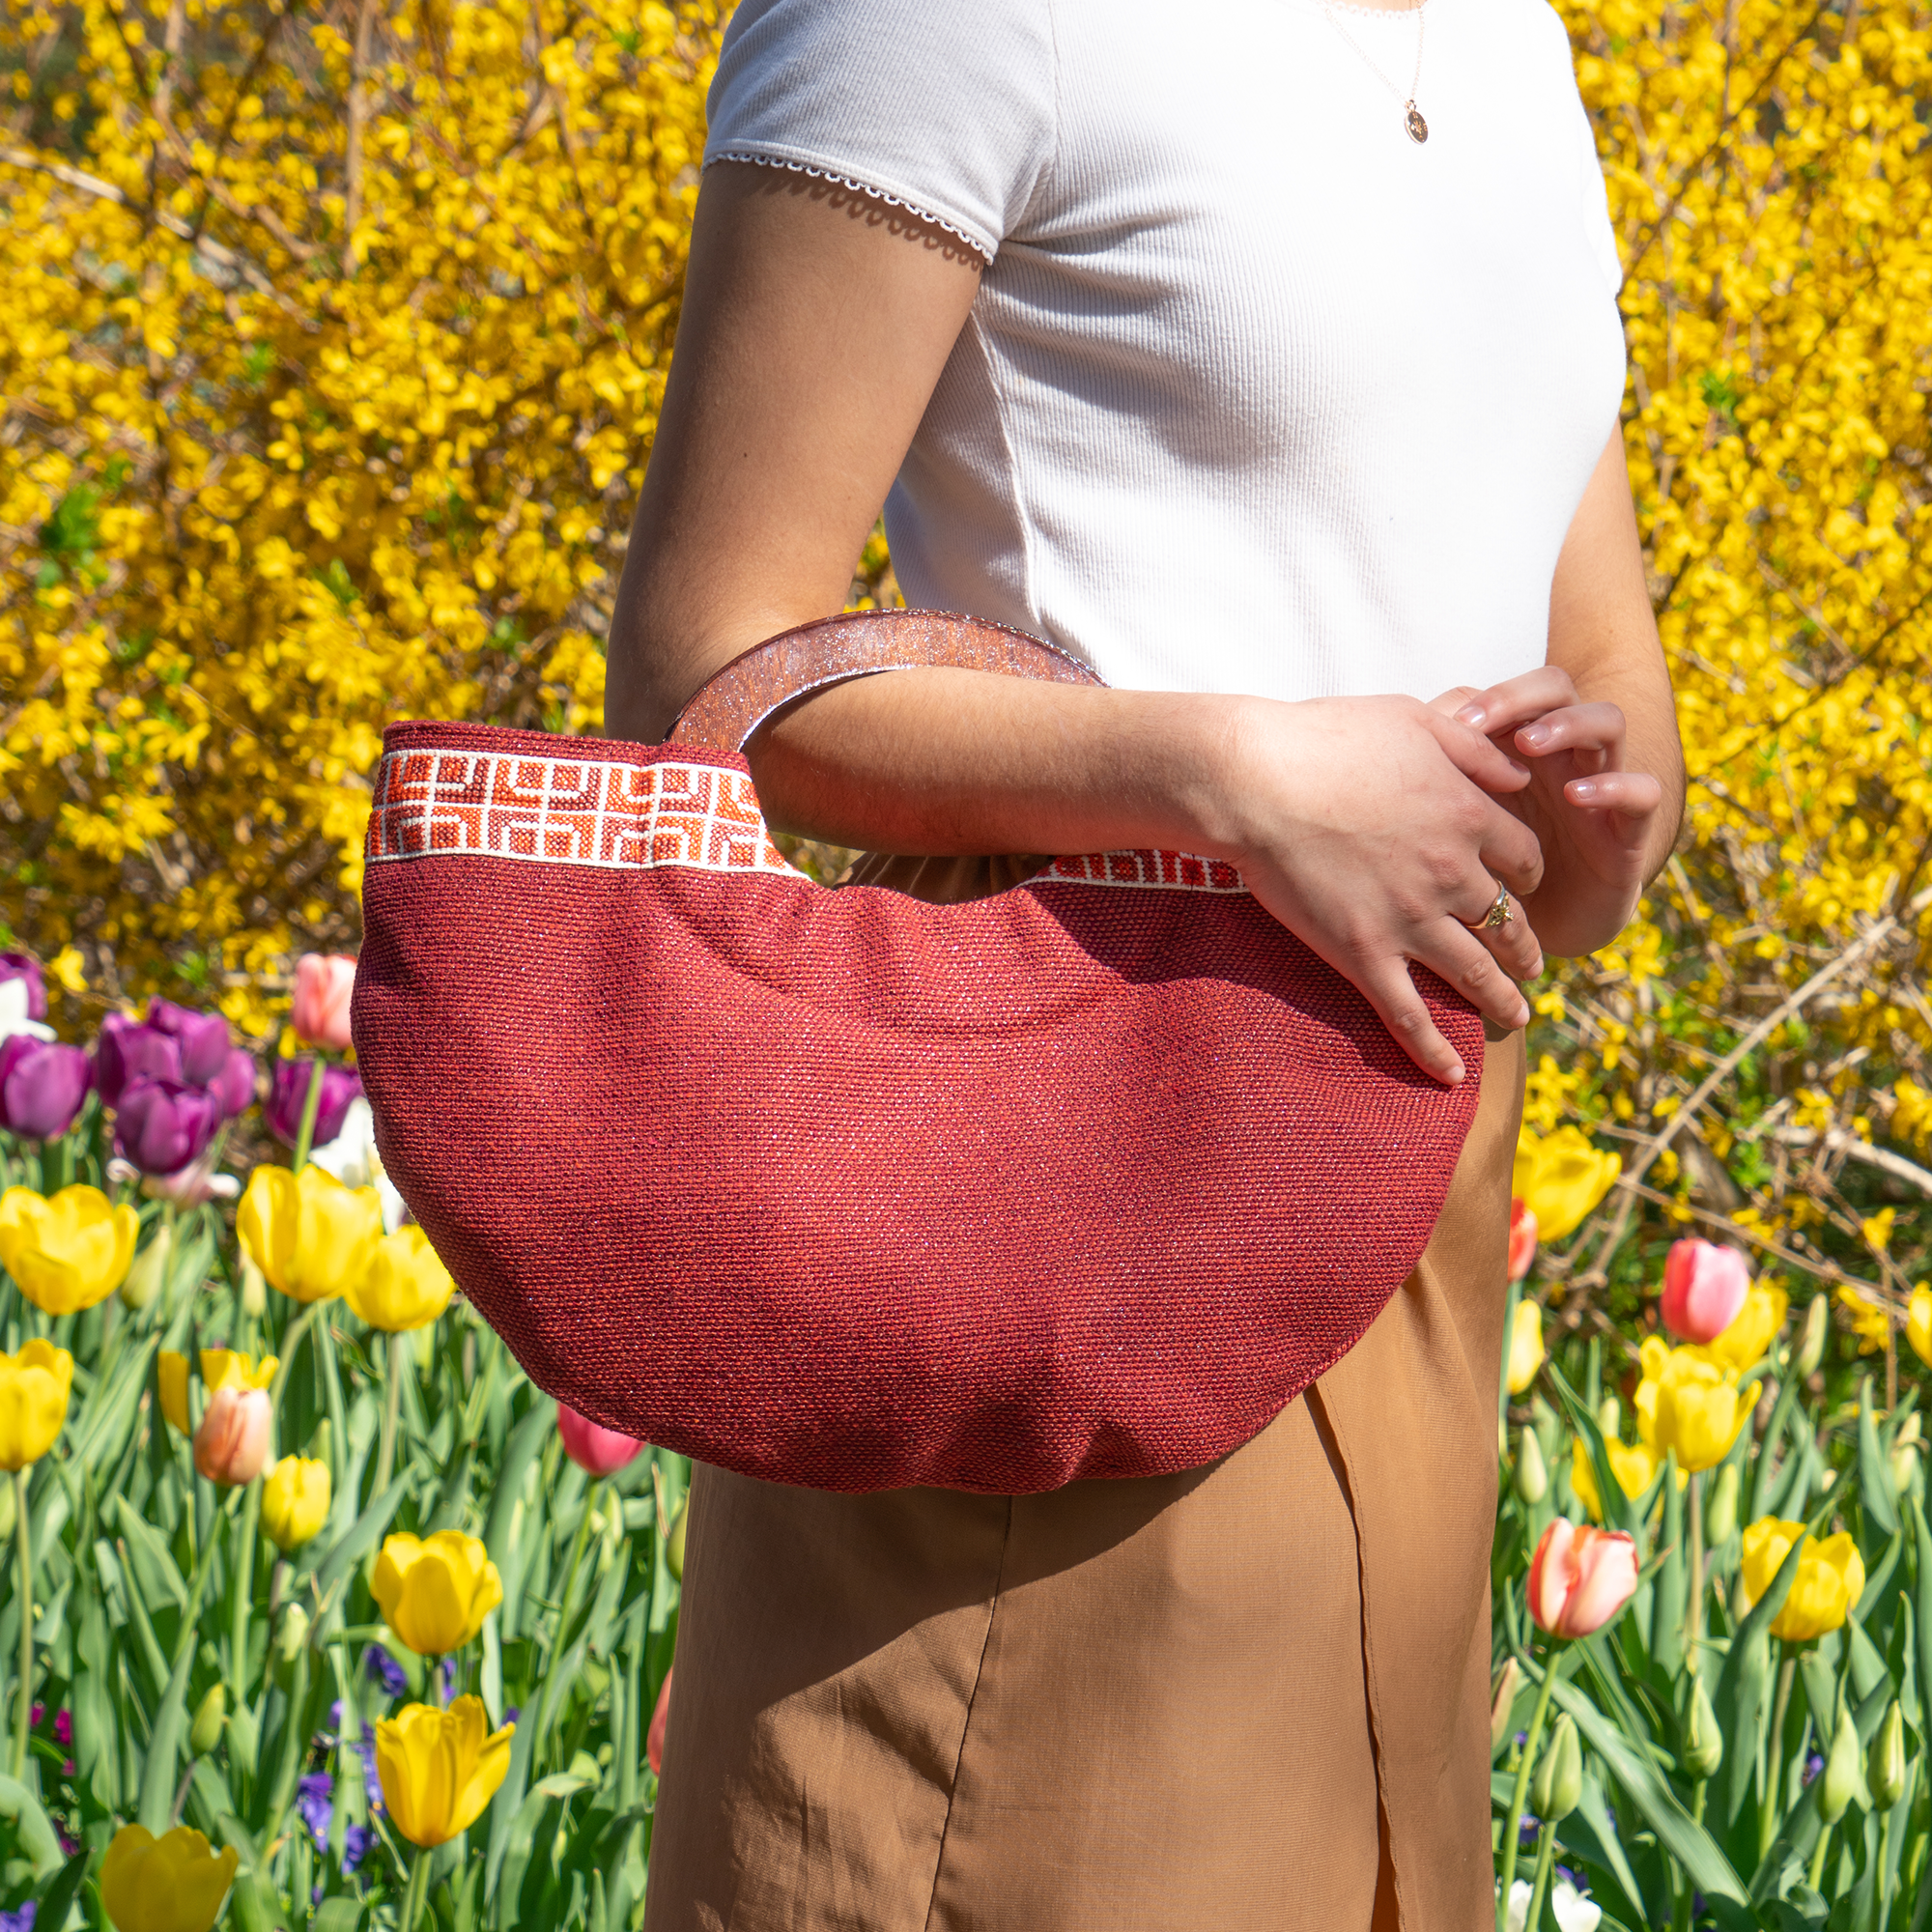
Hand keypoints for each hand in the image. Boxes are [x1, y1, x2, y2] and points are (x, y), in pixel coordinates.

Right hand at [1221, 694, 1547, 1085]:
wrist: (1257, 780)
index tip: (1522, 884)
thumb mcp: (1416, 718)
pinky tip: (1450, 1077)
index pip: (1526, 857)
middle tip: (1532, 966)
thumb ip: (1475, 747)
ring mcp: (1410, 919)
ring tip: (1517, 1019)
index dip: (1530, 873)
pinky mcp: (1363, 953)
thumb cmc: (1328, 738)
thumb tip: (1520, 774)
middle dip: (1527, 948)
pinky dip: (1432, 1050)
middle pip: (1510, 922)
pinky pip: (1408, 1013)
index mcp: (1470, 815)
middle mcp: (1453, 874)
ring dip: (1502, 1000)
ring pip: (1475, 973)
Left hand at [1438, 667, 1667, 956]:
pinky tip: (1579, 795)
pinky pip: (1643, 791)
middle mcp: (1562, 755)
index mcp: (1518, 747)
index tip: (1454, 723)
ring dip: (1570, 725)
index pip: (1513, 692)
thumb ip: (1433, 784)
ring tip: (1529, 745)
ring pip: (1608, 723)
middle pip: (1559, 689)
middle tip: (1482, 722)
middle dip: (1523, 697)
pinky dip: (1614, 785)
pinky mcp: (1628, 829)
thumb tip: (1390, 739)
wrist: (1520, 941)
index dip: (1488, 697)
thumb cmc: (1477, 873)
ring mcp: (1600, 785)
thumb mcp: (1451, 827)